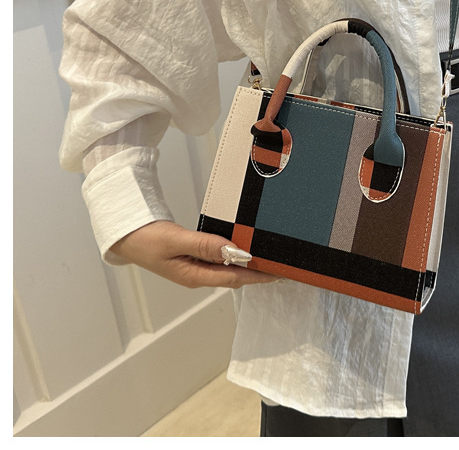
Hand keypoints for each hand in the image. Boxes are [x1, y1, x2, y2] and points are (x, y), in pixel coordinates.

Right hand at [109, 220, 277, 288]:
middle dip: (257, 272)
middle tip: (279, 263)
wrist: (124, 235)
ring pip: (228, 269)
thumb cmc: (145, 239)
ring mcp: (195, 269)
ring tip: (267, 256)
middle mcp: (197, 276)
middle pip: (234, 277)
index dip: (258, 275)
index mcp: (194, 276)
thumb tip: (235, 251)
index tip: (278, 272)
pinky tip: (241, 247)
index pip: (234, 278)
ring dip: (246, 264)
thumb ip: (206, 245)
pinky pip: (219, 260)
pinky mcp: (192, 259)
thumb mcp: (176, 240)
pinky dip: (233, 255)